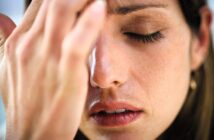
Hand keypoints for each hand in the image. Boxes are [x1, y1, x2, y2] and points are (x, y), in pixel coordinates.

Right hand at [0, 0, 105, 138]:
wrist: (32, 134)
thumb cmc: (27, 100)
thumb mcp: (10, 67)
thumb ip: (7, 39)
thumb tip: (0, 18)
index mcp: (21, 40)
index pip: (42, 3)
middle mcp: (32, 43)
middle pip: (54, 2)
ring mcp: (47, 57)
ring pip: (64, 12)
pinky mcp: (65, 72)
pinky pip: (77, 42)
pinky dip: (89, 22)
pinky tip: (100, 7)